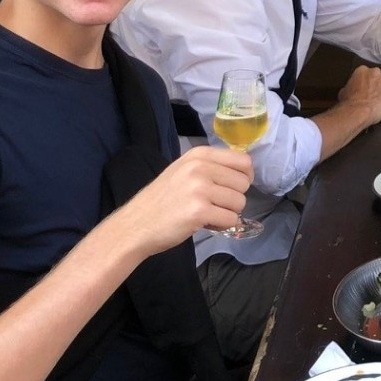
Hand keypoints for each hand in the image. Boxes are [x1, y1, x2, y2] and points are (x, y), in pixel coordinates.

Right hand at [116, 146, 251, 253]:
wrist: (135, 225)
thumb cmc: (162, 199)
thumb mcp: (184, 170)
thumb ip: (212, 166)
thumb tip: (245, 172)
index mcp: (199, 155)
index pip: (243, 161)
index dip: (245, 177)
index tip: (233, 188)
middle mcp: (201, 167)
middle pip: (244, 183)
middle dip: (234, 197)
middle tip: (213, 204)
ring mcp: (200, 189)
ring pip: (240, 202)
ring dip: (228, 213)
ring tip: (207, 214)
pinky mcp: (199, 211)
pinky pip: (230, 219)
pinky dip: (222, 225)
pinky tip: (204, 223)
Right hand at [337, 65, 380, 129]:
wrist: (359, 112)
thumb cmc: (349, 102)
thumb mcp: (344, 91)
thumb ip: (352, 86)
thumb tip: (353, 89)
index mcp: (362, 70)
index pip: (364, 73)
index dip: (363, 81)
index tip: (361, 87)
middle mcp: (375, 72)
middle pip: (376, 76)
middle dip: (373, 83)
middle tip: (369, 94)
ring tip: (375, 101)